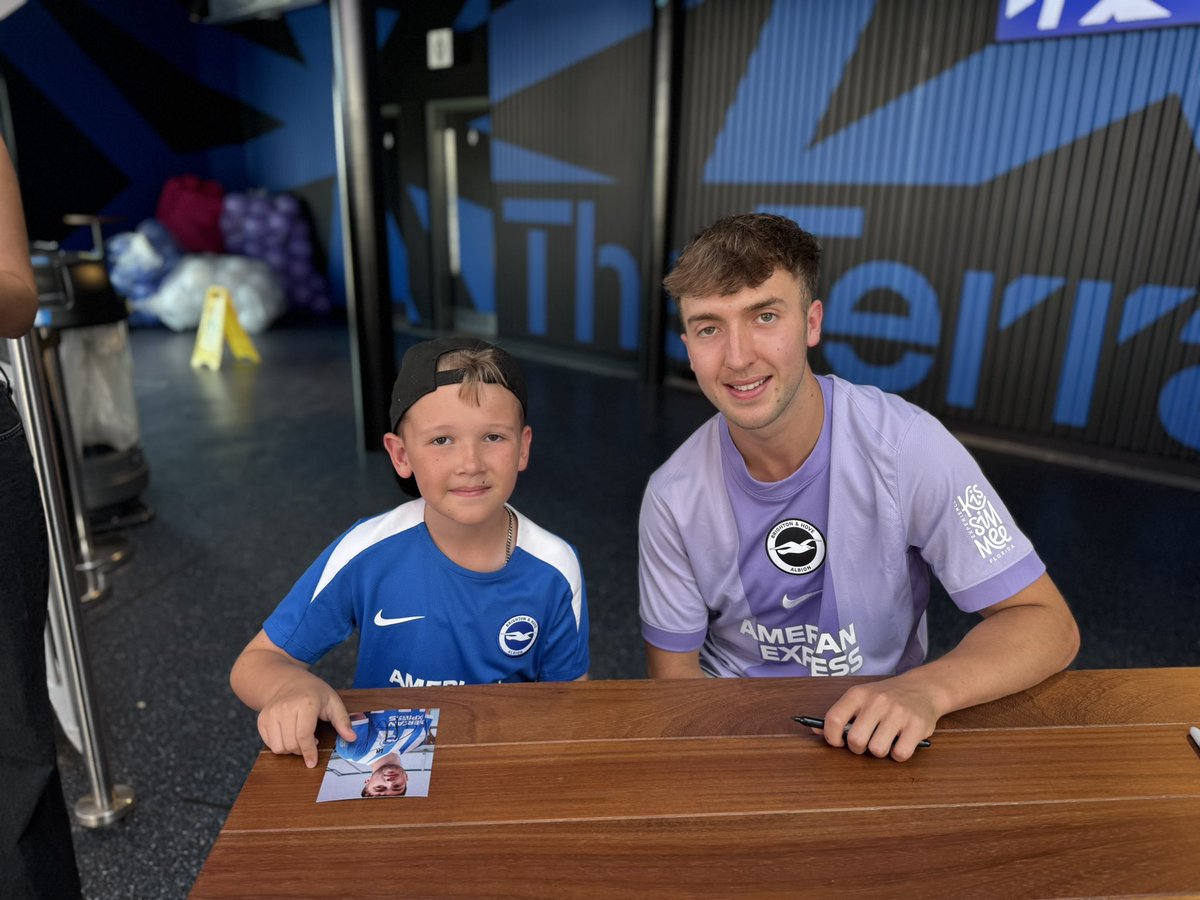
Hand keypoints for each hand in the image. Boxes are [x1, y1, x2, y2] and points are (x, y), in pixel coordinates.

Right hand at [256, 683, 356, 767]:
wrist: (288, 681)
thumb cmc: (314, 692)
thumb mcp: (333, 702)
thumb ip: (343, 721)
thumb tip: (352, 738)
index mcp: (305, 703)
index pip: (304, 736)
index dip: (309, 752)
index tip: (312, 763)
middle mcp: (285, 707)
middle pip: (291, 744)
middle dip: (302, 750)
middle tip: (311, 741)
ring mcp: (270, 713)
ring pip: (278, 747)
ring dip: (290, 749)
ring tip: (300, 737)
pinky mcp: (261, 719)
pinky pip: (269, 743)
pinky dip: (280, 745)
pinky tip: (289, 735)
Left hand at [821, 677, 939, 761]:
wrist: (923, 688)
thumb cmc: (886, 697)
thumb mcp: (861, 698)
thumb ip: (840, 714)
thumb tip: (814, 730)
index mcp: (858, 694)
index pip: (833, 719)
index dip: (831, 737)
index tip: (838, 742)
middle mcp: (877, 701)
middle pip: (856, 740)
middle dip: (858, 748)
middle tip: (866, 741)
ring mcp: (898, 713)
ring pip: (877, 750)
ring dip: (880, 751)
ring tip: (885, 740)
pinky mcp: (917, 725)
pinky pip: (900, 754)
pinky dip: (898, 754)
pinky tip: (900, 742)